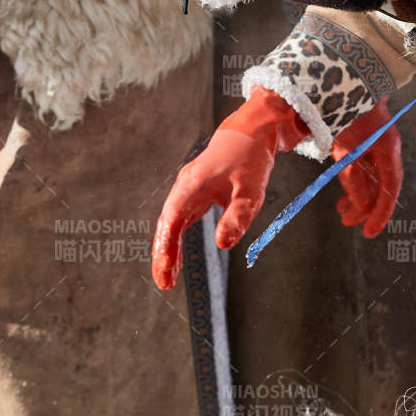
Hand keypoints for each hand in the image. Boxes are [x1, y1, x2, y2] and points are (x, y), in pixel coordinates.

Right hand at [152, 88, 310, 289]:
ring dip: (168, 250)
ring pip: (171, 224)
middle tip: (164, 284)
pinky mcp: (195, 192)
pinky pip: (181, 220)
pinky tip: (177, 258)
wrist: (252, 131)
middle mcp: (184, 187)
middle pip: (166, 225)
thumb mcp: (250, 190)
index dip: (167, 248)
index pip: (172, 222)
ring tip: (168, 278)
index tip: (166, 272)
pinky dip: (177, 240)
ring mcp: (188, 189)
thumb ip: (237, 216)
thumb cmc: (251, 158)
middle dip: (163, 255)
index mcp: (192, 186)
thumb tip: (221, 244)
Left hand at [332, 102, 402, 238]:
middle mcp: (385, 146)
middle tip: (348, 222)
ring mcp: (374, 140)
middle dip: (365, 205)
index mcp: (388, 149)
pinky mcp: (361, 134)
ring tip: (340, 209)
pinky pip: (361, 163)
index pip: (390, 188)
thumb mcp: (346, 150)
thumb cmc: (345, 111)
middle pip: (380, 184)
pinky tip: (341, 184)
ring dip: (356, 193)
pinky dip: (351, 177)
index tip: (369, 232)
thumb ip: (353, 180)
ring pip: (369, 174)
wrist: (342, 75)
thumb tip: (361, 206)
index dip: (381, 212)